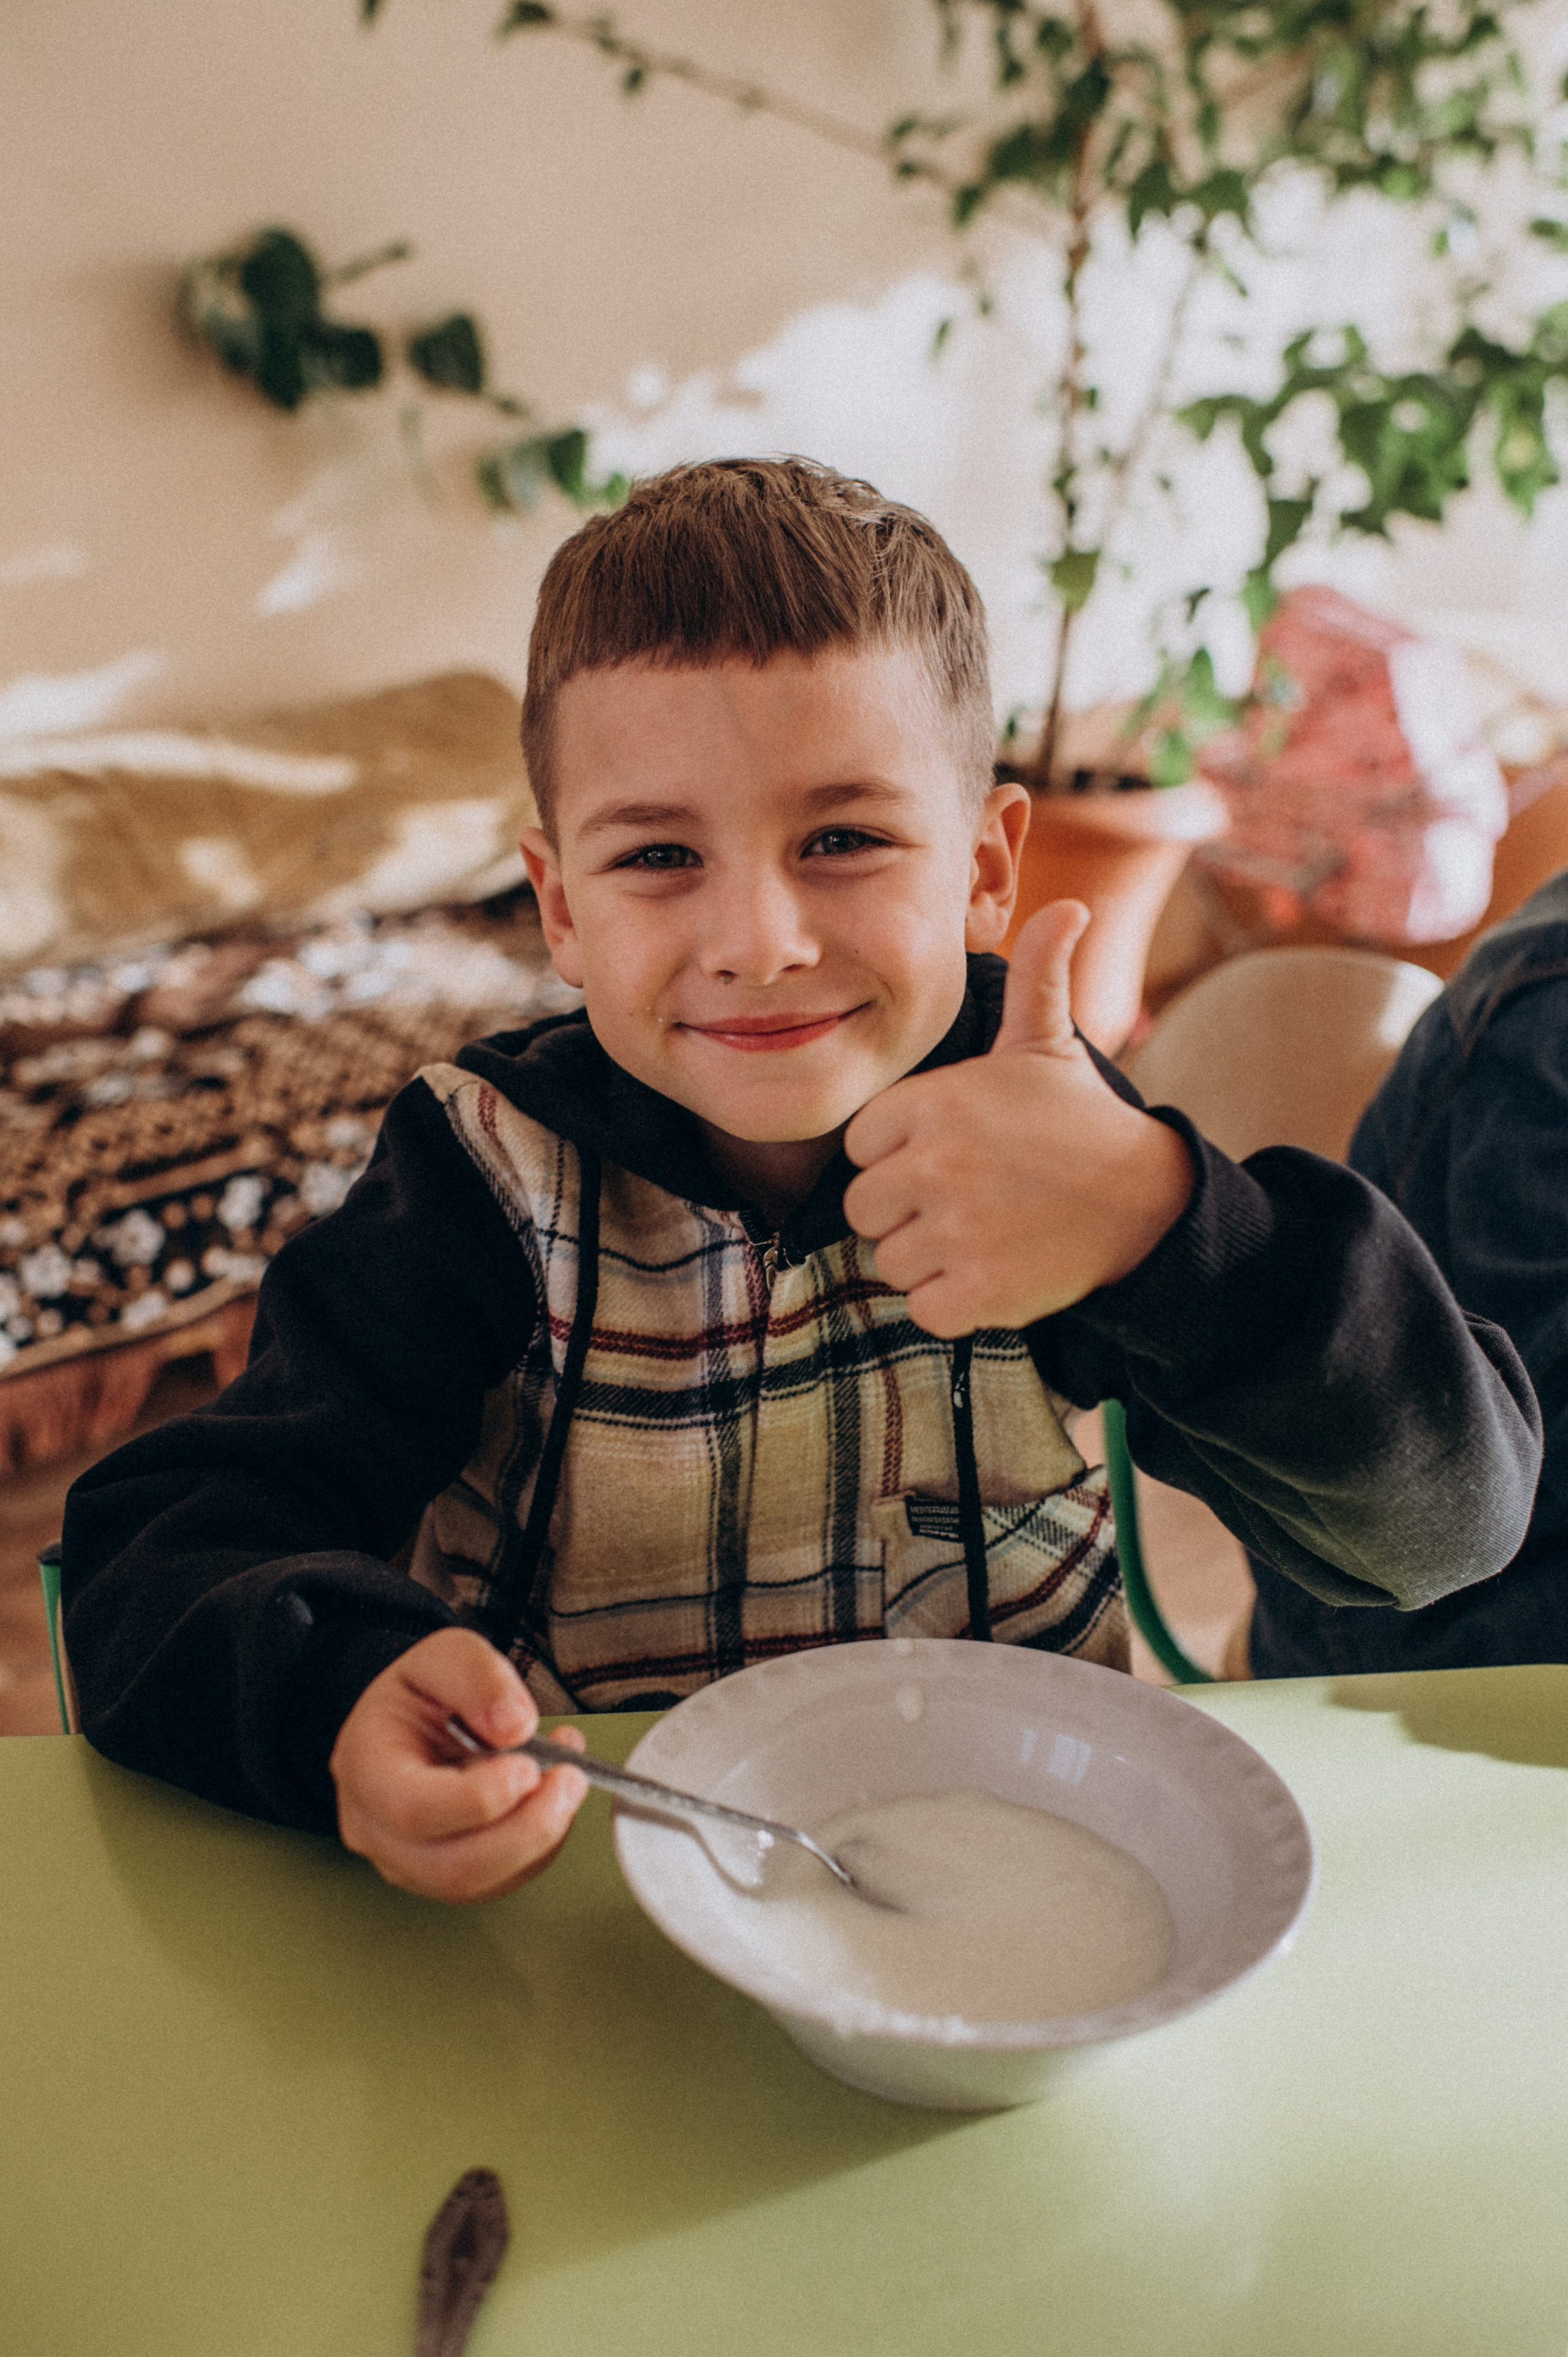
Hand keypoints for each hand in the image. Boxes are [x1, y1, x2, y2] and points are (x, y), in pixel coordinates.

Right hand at [330, 1627, 587, 1902]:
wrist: (414, 1722)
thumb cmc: (422, 1693)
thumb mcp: (445, 1654)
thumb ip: (478, 1675)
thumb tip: (515, 1726)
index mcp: (364, 1766)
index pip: (412, 1808)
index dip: (478, 1799)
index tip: (528, 1766)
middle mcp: (376, 1829)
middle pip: (452, 1865)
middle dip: (526, 1829)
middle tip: (571, 1779)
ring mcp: (407, 1862)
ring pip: (480, 1883)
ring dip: (540, 1837)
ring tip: (568, 1780)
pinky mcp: (444, 1877)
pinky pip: (499, 1881)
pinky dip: (540, 1846)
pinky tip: (552, 1798)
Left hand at [842, 900, 1193, 1336]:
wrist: (1148, 1203)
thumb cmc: (1082, 1121)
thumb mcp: (1050, 1042)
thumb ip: (1039, 973)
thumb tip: (1069, 904)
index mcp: (933, 1105)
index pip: (862, 1145)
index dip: (898, 1154)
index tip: (950, 1153)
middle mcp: (934, 1166)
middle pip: (865, 1208)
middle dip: (906, 1209)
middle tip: (966, 1199)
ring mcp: (954, 1233)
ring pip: (890, 1260)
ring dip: (930, 1257)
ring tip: (985, 1232)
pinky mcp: (976, 1293)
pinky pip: (922, 1308)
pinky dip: (952, 1301)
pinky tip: (993, 1271)